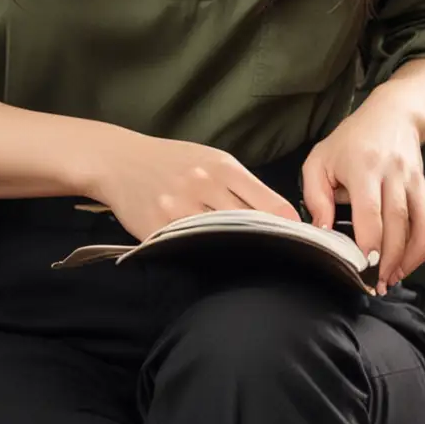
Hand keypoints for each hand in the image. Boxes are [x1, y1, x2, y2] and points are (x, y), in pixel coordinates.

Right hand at [87, 130, 301, 242]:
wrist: (120, 160)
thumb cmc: (171, 160)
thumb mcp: (210, 159)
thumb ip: (241, 185)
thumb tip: (279, 215)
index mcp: (224, 167)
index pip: (273, 204)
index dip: (291, 227)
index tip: (304, 241)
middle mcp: (205, 185)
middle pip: (253, 225)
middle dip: (270, 243)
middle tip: (285, 259)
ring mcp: (180, 208)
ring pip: (224, 240)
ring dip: (239, 253)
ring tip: (251, 264)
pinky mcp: (158, 228)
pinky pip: (190, 248)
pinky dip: (204, 256)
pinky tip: (212, 261)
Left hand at [301, 91, 424, 296]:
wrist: (392, 115)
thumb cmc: (349, 141)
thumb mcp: (320, 160)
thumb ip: (315, 196)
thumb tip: (321, 232)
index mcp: (363, 167)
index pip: (370, 211)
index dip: (369, 244)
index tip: (362, 268)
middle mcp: (392, 174)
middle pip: (398, 223)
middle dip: (389, 259)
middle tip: (375, 284)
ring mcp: (412, 180)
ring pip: (420, 224)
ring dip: (410, 258)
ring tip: (392, 278)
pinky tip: (410, 263)